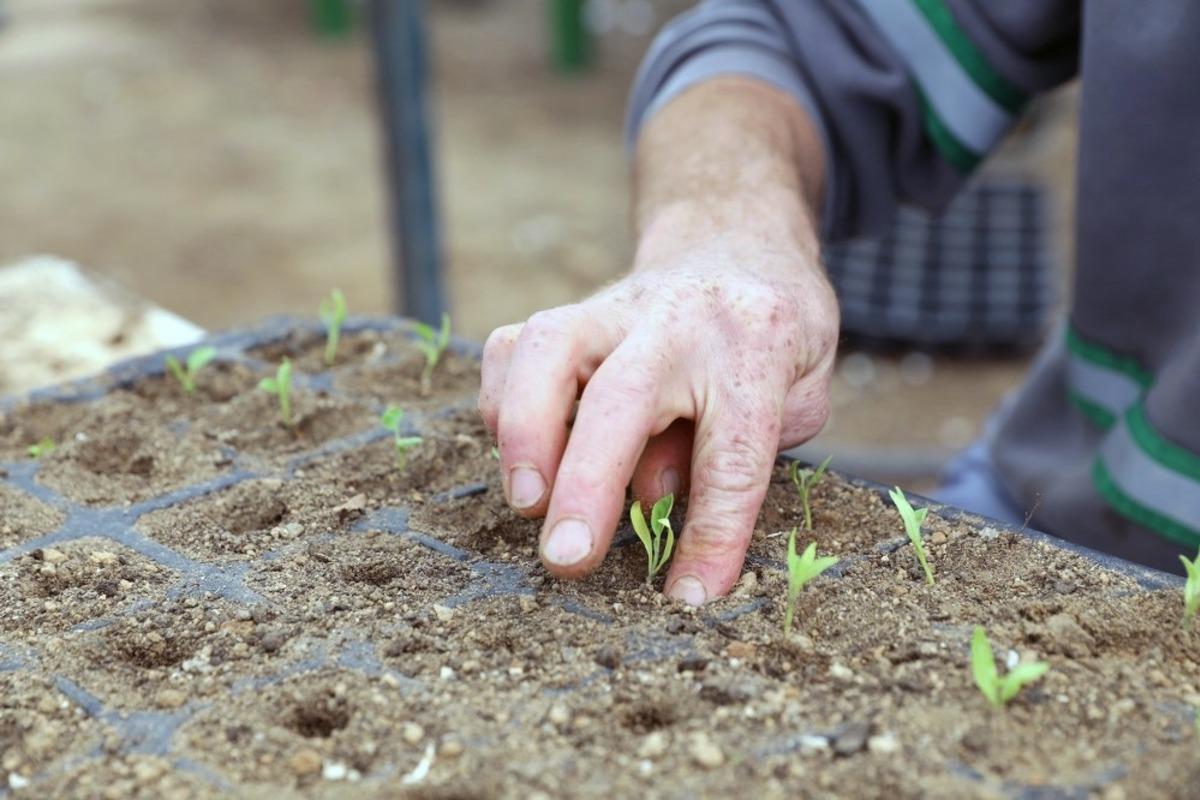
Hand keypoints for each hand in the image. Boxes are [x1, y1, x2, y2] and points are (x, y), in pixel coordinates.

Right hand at [478, 230, 837, 603]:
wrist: (735, 240)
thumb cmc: (770, 337)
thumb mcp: (799, 392)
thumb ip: (742, 447)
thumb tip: (651, 498)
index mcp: (757, 347)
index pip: (734, 452)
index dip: (712, 532)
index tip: (687, 597)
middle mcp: (679, 321)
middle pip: (623, 396)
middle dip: (587, 482)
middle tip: (566, 557)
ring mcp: (614, 307)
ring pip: (548, 349)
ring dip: (525, 432)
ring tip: (526, 502)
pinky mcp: (567, 311)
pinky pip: (513, 346)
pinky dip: (501, 403)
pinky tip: (517, 453)